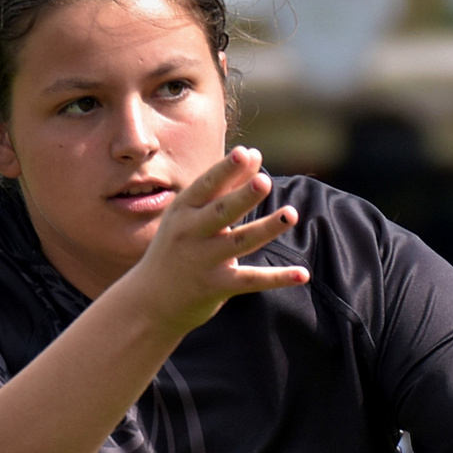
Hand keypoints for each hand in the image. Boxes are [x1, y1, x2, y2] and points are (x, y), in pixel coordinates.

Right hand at [128, 146, 309, 333]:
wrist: (150, 300)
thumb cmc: (177, 246)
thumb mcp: (192, 214)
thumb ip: (225, 185)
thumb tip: (254, 153)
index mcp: (184, 210)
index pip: (207, 185)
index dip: (225, 170)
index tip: (244, 154)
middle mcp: (190, 233)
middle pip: (221, 212)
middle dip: (242, 196)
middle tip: (265, 181)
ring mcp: (203, 260)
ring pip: (240, 242)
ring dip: (266, 228)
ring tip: (291, 214)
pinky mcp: (217, 286)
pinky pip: (251, 280)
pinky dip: (277, 278)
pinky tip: (302, 274)